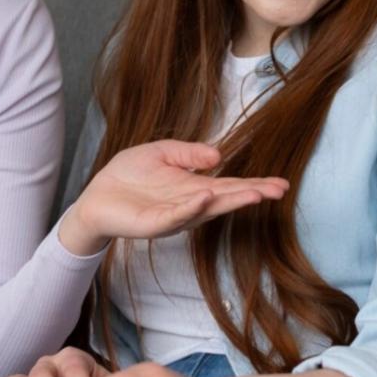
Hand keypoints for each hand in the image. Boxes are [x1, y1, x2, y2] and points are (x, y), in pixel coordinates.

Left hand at [62, 140, 289, 255]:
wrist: (97, 195)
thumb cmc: (129, 175)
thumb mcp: (163, 153)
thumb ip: (189, 153)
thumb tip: (218, 156)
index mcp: (194, 187)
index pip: (230, 186)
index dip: (255, 184)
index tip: (280, 184)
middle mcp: (191, 204)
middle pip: (228, 199)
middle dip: (253, 194)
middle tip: (279, 190)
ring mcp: (175, 216)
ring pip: (208, 209)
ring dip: (231, 201)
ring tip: (255, 193)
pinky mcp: (155, 223)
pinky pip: (177, 216)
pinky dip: (193, 207)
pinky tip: (208, 197)